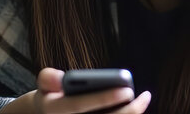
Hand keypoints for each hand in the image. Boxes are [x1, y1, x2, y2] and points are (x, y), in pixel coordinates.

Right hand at [0, 68, 150, 113]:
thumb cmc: (52, 96)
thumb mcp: (45, 85)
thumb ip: (49, 78)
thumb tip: (59, 78)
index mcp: (54, 111)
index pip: (79, 105)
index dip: (103, 98)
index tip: (126, 90)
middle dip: (126, 110)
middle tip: (141, 95)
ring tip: (144, 99)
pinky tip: (137, 107)